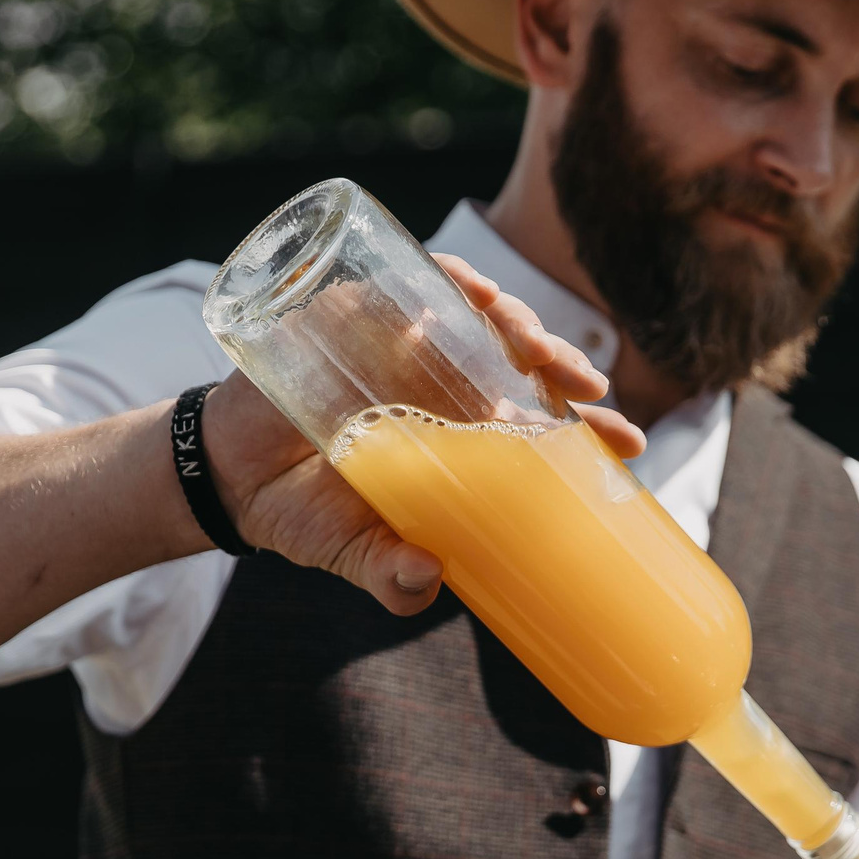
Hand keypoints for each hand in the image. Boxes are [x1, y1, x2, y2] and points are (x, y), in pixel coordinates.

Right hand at [196, 254, 641, 612]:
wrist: (226, 477)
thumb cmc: (304, 514)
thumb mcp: (350, 551)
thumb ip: (387, 574)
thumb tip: (427, 582)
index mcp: (461, 438)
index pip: (541, 424)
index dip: (591, 429)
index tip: (631, 442)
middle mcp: (445, 385)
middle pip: (524, 362)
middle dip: (564, 366)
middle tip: (587, 387)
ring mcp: (403, 344)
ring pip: (482, 315)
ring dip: (518, 319)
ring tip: (532, 345)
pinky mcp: (358, 312)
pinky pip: (414, 278)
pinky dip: (450, 276)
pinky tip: (473, 290)